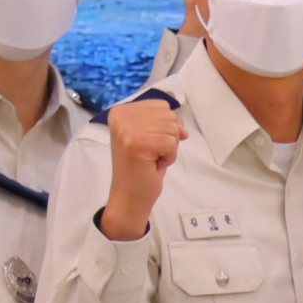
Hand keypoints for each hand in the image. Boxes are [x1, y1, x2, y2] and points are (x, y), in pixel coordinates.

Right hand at [98, 95, 188, 241]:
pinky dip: (169, 157)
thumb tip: (182, 128)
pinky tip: (153, 165)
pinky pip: (172, 143)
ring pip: (173, 128)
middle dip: (167, 137)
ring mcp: (126, 130)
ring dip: (168, 148)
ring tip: (151, 158)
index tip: (147, 143)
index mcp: (120, 111)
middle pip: (169, 116)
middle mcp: (120, 117)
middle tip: (149, 153)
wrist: (130, 196)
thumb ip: (161, 120)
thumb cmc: (141, 167)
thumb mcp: (148, 134)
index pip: (161, 105)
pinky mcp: (137, 144)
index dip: (164, 127)